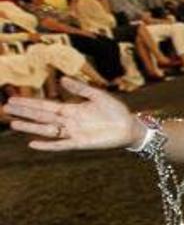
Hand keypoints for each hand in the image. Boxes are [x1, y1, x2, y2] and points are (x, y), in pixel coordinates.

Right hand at [6, 77, 141, 150]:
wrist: (129, 126)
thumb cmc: (115, 111)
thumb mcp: (97, 96)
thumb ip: (80, 89)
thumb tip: (61, 79)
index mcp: (71, 109)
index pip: (45, 106)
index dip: (29, 103)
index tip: (13, 100)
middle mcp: (68, 121)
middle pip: (41, 117)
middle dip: (24, 113)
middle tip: (5, 109)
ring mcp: (73, 133)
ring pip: (47, 130)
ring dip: (30, 128)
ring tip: (14, 124)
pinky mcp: (80, 143)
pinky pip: (60, 145)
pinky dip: (47, 145)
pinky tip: (33, 144)